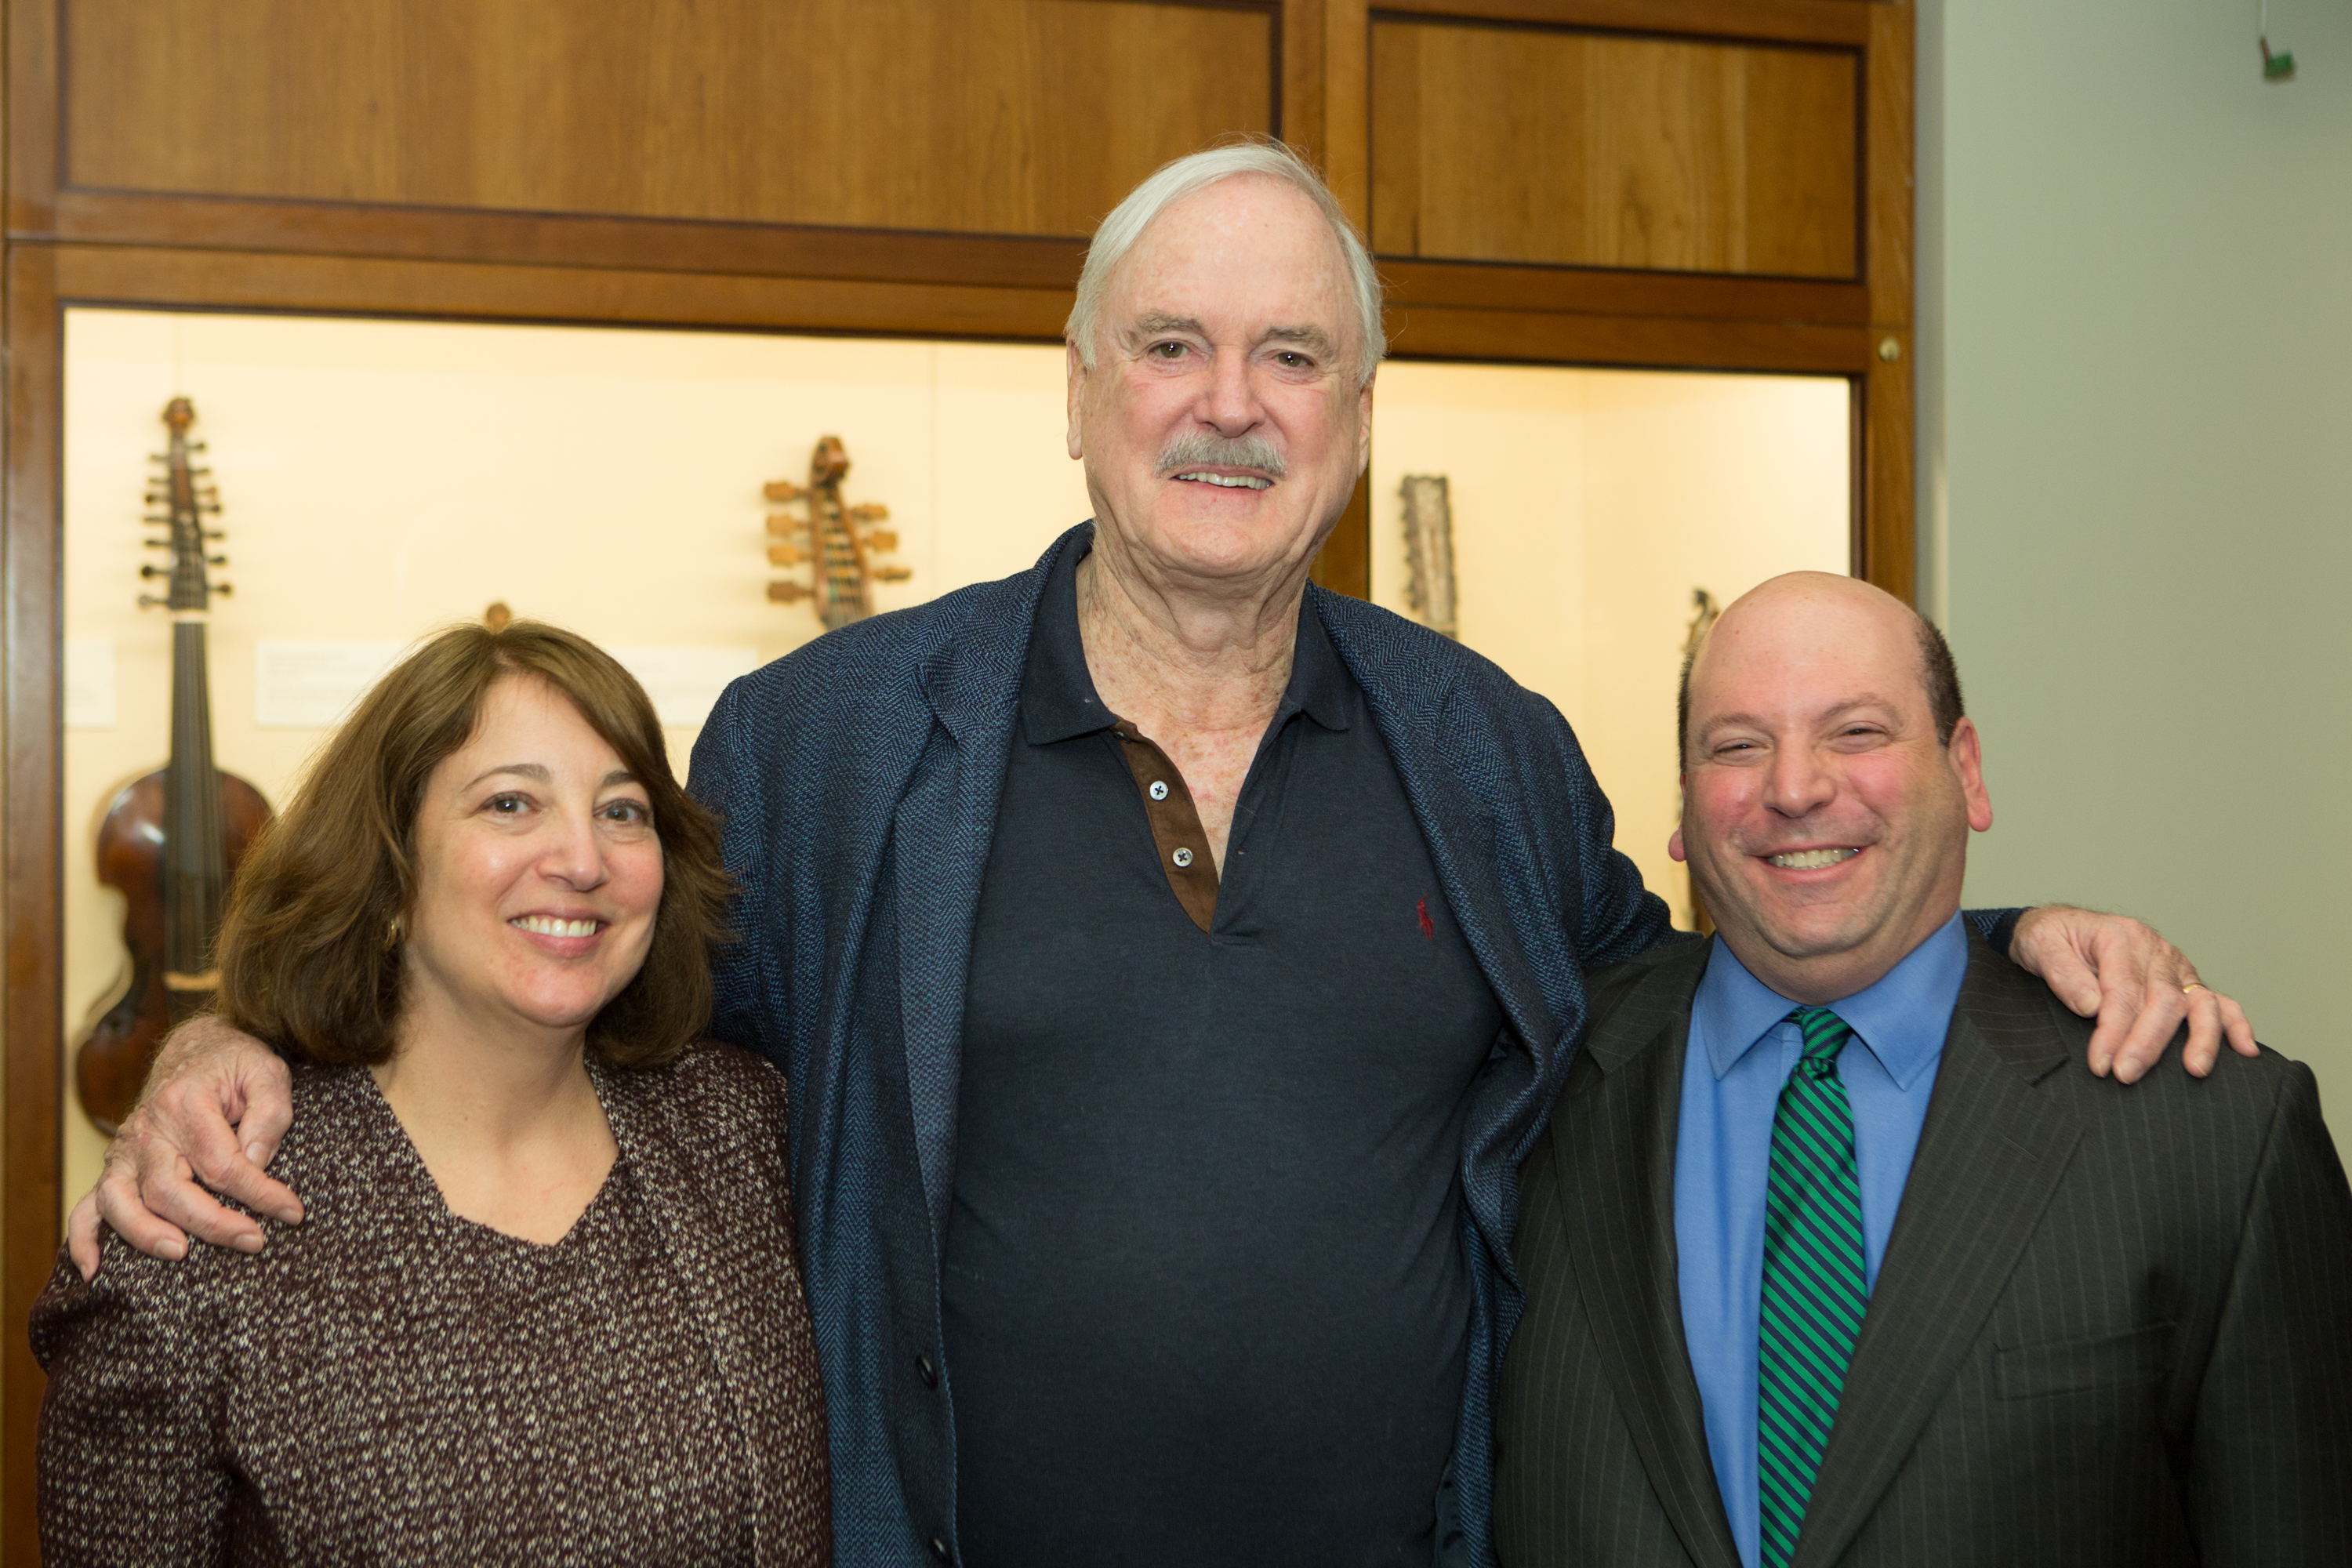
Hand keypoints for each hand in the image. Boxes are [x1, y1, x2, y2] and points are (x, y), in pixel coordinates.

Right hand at [67, 1014, 303, 1279]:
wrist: (196, 1048)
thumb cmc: (235, 1063)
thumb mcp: (266, 1072)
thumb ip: (269, 1115)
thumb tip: (256, 1162)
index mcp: (186, 1103)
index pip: (223, 1163)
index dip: (259, 1193)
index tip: (291, 1212)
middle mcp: (147, 1130)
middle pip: (168, 1188)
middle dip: (212, 1222)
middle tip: (253, 1241)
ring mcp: (125, 1151)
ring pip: (119, 1201)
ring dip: (145, 1234)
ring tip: (181, 1253)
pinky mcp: (116, 1167)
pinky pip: (88, 1206)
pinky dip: (83, 1239)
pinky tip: (95, 1269)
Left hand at [2009, 906, 2256, 1083]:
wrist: (2057, 927)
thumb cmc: (2049, 939)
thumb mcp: (2040, 946)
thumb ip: (2063, 975)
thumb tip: (2092, 1007)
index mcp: (2120, 937)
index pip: (2124, 991)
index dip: (2114, 1031)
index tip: (2101, 1063)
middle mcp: (2154, 949)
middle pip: (2163, 1000)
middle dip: (2148, 1042)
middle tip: (2127, 1074)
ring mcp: (2174, 965)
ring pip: (2199, 1001)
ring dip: (2201, 1037)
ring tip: (2194, 1069)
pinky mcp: (2184, 980)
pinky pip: (2217, 1001)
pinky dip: (2234, 1023)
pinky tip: (2244, 1049)